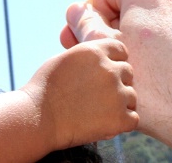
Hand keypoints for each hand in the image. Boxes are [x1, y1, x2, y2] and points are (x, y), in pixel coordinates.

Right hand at [23, 38, 137, 149]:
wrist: (38, 117)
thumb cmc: (45, 88)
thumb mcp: (64, 59)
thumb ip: (86, 56)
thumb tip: (99, 57)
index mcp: (94, 51)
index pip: (120, 49)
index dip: (114, 60)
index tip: (105, 71)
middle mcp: (109, 69)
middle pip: (128, 72)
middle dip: (117, 81)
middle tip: (99, 93)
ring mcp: (117, 94)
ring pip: (131, 95)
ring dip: (120, 102)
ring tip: (98, 109)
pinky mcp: (120, 119)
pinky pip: (133, 118)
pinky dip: (122, 121)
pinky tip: (104, 121)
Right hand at [60, 0, 171, 145]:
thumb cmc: (150, 87)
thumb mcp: (103, 51)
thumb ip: (84, 24)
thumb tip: (75, 10)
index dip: (91, 16)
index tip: (88, 41)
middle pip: (128, 3)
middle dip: (110, 26)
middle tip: (98, 53)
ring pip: (149, 17)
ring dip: (132, 35)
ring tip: (125, 65)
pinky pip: (170, 29)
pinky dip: (156, 42)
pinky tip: (151, 70)